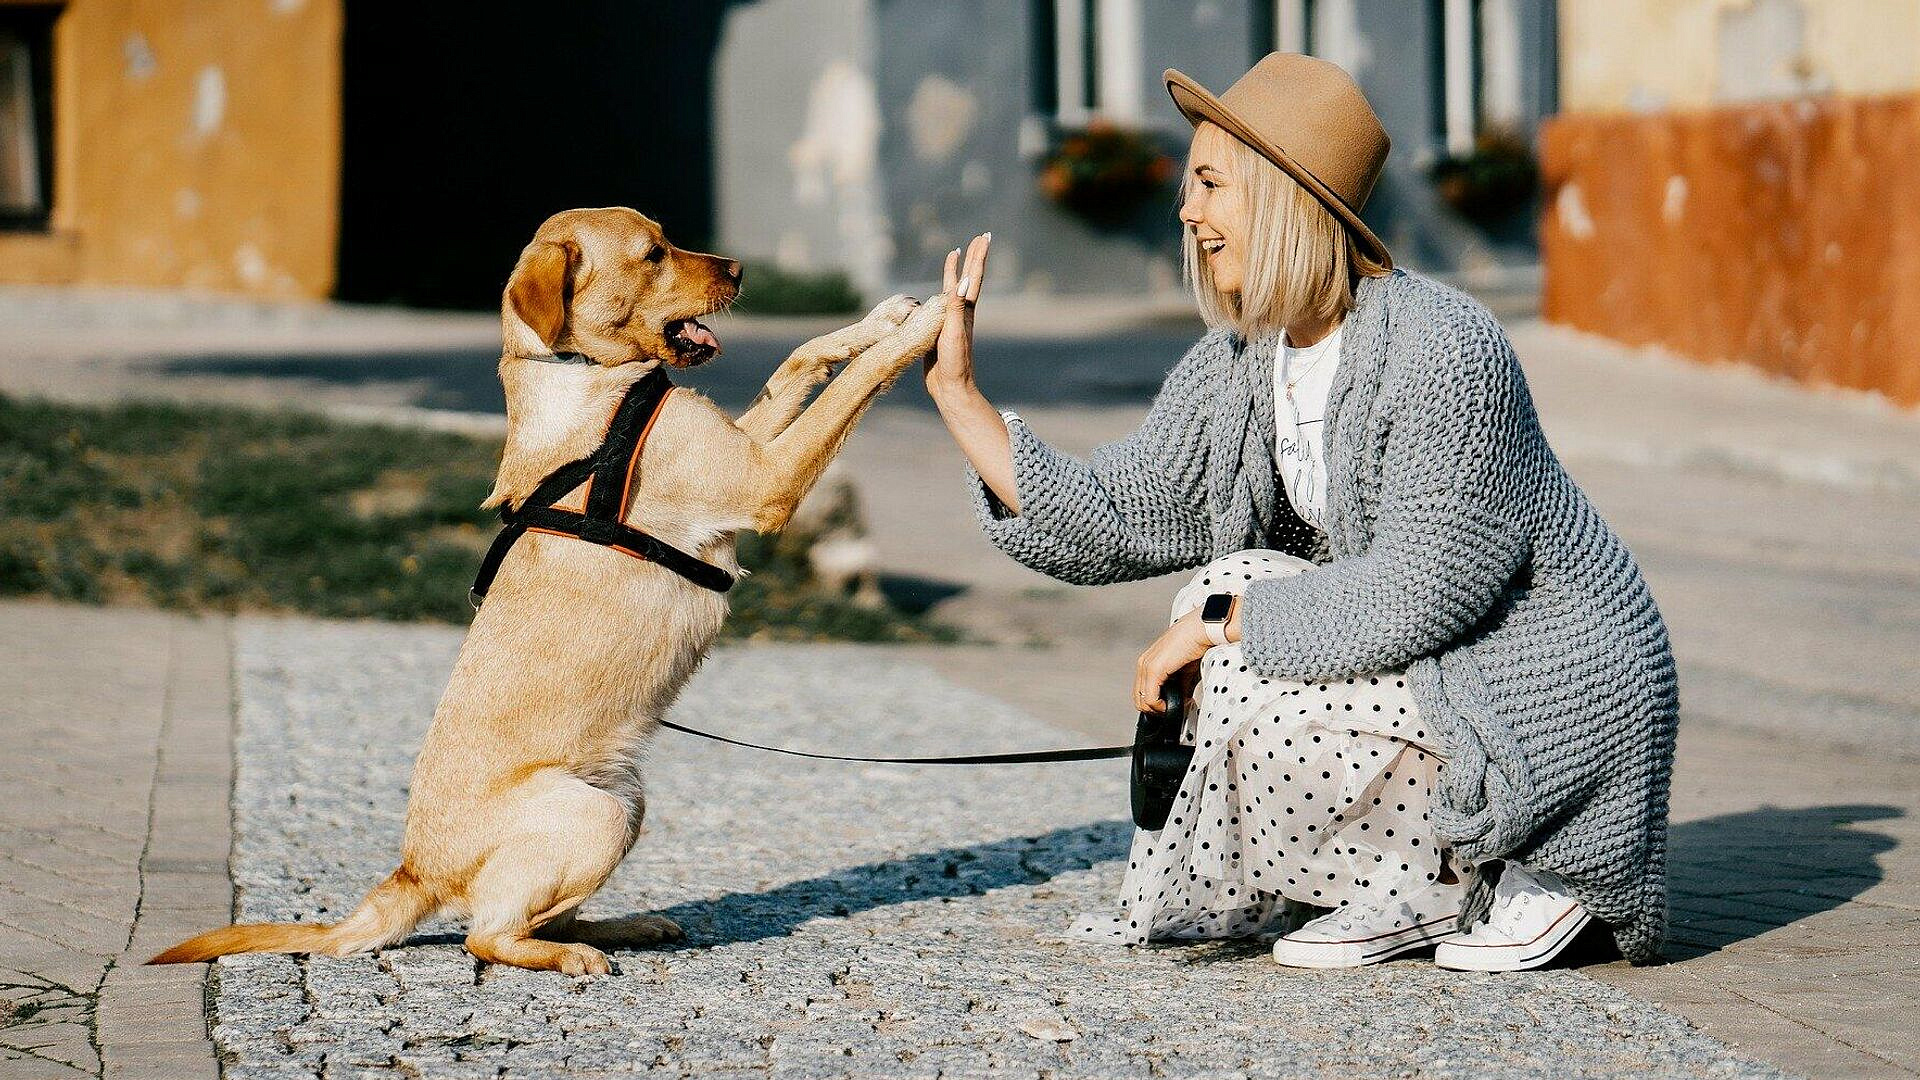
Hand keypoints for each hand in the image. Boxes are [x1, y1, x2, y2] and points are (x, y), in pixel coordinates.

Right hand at [925, 233, 990, 397]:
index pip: (974, 277)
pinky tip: (935, 290)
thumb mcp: (954, 333)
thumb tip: (965, 281)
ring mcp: (951, 320)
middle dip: (973, 257)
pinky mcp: (938, 329)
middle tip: (980, 237)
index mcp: (966, 310)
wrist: (950, 388)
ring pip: (953, 288)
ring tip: (956, 254)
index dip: (978, 256)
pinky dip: (939, 291)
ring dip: (956, 271)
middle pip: (968, 278)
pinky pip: (938, 303)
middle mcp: (961, 311)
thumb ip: (956, 308)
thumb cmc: (954, 362)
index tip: (984, 237)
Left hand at [1134, 610, 1212, 712]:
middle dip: (1156, 709)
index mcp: (1148, 662)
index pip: (1142, 691)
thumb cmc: (1195, 645)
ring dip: (1159, 708)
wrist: (1200, 631)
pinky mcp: (1153, 669)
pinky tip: (1174, 703)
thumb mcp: (1184, 671)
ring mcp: (1146, 666)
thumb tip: (1181, 700)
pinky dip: (1161, 706)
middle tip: (1173, 710)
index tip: (1172, 706)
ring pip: (1142, 700)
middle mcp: (1143, 663)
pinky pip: (1150, 698)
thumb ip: (1180, 686)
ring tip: (1175, 706)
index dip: (1155, 704)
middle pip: (1139, 698)